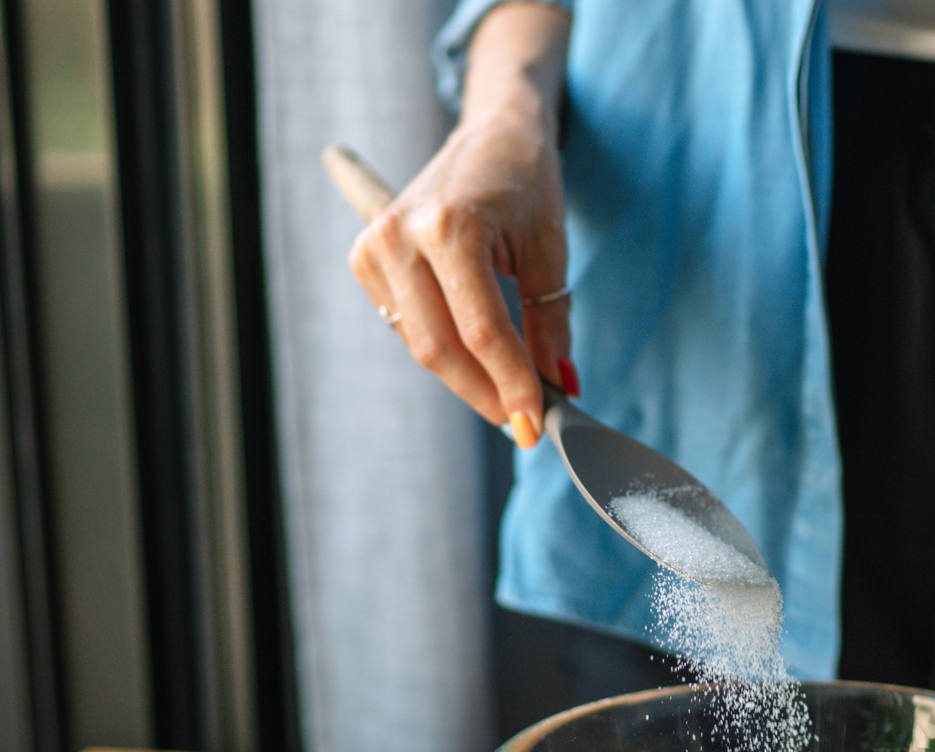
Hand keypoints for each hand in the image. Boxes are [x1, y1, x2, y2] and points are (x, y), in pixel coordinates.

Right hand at [346, 111, 572, 446]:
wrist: (492, 134)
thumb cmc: (527, 186)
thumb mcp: (550, 253)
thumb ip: (551, 324)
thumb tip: (560, 388)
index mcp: (449, 227)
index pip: (482, 332)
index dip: (512, 384)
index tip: (539, 422)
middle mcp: (400, 236)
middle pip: (441, 348)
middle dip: (486, 395)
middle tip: (525, 425)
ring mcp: (374, 248)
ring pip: (421, 346)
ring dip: (467, 381)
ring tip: (510, 398)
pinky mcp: (365, 259)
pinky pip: (407, 329)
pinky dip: (446, 354)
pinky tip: (478, 363)